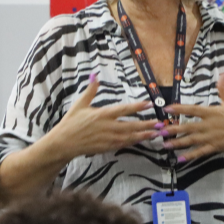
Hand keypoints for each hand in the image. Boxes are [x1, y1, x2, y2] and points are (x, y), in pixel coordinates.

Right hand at [43, 74, 159, 161]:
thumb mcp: (80, 104)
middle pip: (131, 125)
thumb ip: (90, 91)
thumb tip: (94, 75)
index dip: (137, 107)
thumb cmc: (71, 122)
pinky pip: (123, 145)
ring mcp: (108, 138)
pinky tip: (142, 140)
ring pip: (130, 136)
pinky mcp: (106, 147)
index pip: (123, 109)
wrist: (63, 143)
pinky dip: (134, 142)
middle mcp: (107, 127)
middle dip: (146, 124)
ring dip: (143, 134)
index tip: (149, 104)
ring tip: (156, 133)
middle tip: (160, 123)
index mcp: (102, 114)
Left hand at [162, 73, 223, 162]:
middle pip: (188, 127)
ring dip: (177, 143)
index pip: (193, 110)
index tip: (167, 109)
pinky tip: (180, 158)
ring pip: (192, 140)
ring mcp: (212, 137)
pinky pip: (201, 152)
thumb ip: (223, 89)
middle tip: (160, 131)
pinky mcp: (216, 147)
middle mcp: (210, 125)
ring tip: (165, 145)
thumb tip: (223, 73)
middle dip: (173, 129)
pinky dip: (190, 155)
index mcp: (213, 112)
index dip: (179, 109)